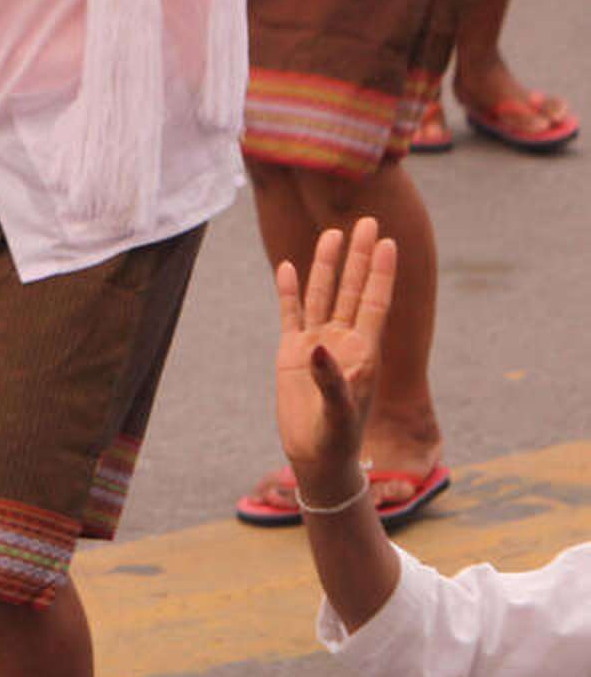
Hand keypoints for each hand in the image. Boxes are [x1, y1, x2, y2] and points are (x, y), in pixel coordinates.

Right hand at [274, 217, 395, 502]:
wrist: (317, 455)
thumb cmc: (337, 439)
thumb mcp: (339, 414)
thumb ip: (331, 380)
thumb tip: (317, 346)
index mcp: (363, 351)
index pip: (374, 303)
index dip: (381, 273)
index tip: (388, 243)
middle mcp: (342, 340)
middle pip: (352, 289)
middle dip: (360, 256)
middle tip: (368, 221)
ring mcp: (317, 343)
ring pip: (323, 295)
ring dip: (328, 265)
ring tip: (334, 234)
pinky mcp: (292, 352)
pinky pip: (291, 314)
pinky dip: (289, 291)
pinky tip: (287, 267)